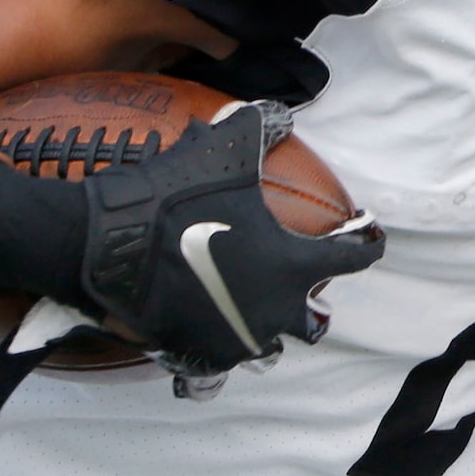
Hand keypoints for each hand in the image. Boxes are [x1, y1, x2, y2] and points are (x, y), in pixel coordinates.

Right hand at [75, 105, 383, 373]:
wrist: (106, 246)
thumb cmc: (174, 200)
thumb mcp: (222, 152)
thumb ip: (256, 130)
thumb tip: (275, 113)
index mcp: (292, 266)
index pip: (352, 258)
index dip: (365, 244)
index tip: (367, 236)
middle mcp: (273, 312)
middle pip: (310, 321)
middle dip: (309, 304)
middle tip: (297, 282)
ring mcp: (236, 340)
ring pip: (265, 347)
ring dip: (264, 329)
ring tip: (251, 309)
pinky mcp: (197, 356)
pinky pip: (219, 361)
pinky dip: (217, 346)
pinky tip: (207, 325)